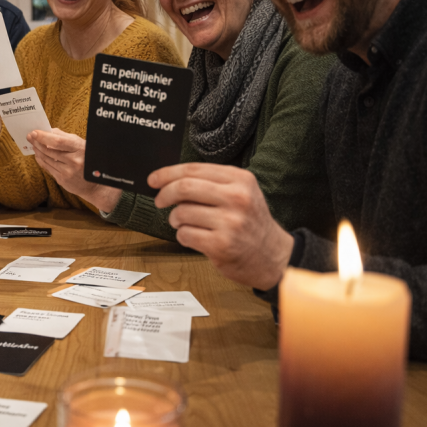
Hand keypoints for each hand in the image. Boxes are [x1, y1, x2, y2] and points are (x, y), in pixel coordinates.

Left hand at [29, 129, 121, 211]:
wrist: (97, 184)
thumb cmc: (88, 159)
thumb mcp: (81, 145)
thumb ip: (65, 137)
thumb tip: (49, 130)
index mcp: (80, 149)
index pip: (58, 141)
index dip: (44, 137)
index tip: (34, 132)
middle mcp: (74, 161)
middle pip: (50, 150)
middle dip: (37, 142)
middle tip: (30, 137)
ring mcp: (68, 172)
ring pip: (46, 159)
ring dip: (38, 151)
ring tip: (33, 144)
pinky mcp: (62, 180)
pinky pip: (48, 168)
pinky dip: (41, 160)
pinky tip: (38, 155)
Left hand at [149, 163, 294, 290]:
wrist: (273, 256)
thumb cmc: (251, 223)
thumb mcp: (241, 192)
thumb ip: (211, 182)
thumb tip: (169, 179)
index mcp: (240, 180)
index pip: (194, 169)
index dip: (167, 173)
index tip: (153, 179)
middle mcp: (237, 198)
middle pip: (184, 188)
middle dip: (165, 194)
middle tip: (160, 200)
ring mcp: (230, 223)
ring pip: (181, 213)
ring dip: (175, 219)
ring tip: (184, 223)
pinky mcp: (221, 245)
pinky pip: (185, 234)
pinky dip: (182, 236)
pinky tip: (194, 237)